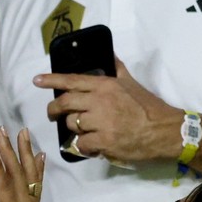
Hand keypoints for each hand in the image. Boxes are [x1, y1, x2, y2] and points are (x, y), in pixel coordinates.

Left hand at [35, 58, 179, 163]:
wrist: (165, 130)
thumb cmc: (149, 107)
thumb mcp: (132, 84)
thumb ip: (118, 70)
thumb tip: (110, 55)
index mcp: (105, 86)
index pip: (72, 80)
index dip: (52, 80)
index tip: (36, 81)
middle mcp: (99, 101)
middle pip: (65, 103)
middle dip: (54, 109)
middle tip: (53, 114)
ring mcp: (101, 122)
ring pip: (72, 124)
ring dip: (75, 130)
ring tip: (85, 132)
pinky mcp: (103, 141)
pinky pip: (81, 144)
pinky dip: (84, 146)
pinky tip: (93, 146)